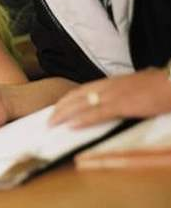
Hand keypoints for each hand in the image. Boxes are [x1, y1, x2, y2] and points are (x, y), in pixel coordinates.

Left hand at [50, 68, 170, 127]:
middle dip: (60, 108)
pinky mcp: (124, 104)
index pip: (81, 90)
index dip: (66, 100)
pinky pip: (99, 113)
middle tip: (48, 120)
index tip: (56, 109)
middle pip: (76, 96)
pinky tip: (72, 125)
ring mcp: (115, 94)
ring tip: (52, 124)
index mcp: (112, 82)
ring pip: (82, 104)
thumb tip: (120, 99)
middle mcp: (109, 86)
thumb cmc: (161, 85)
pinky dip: (83, 119)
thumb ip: (124, 92)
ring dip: (65, 114)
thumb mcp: (138, 86)